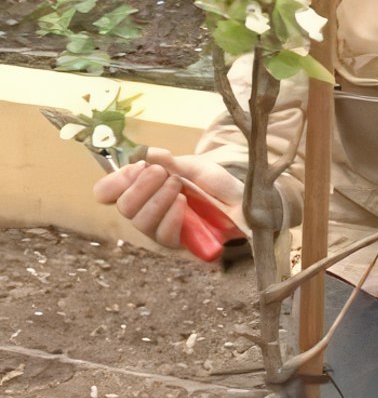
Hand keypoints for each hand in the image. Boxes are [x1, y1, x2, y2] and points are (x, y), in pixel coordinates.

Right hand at [93, 148, 243, 248]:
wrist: (246, 203)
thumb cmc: (217, 184)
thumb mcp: (194, 166)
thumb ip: (168, 161)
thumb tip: (144, 154)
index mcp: (146, 188)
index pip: (111, 191)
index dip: (112, 182)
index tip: (129, 170)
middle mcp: (149, 210)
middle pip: (124, 207)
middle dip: (140, 187)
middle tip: (162, 174)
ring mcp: (162, 228)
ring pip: (140, 222)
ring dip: (157, 200)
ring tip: (178, 187)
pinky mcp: (178, 243)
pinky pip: (162, 236)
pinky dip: (170, 217)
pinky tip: (182, 205)